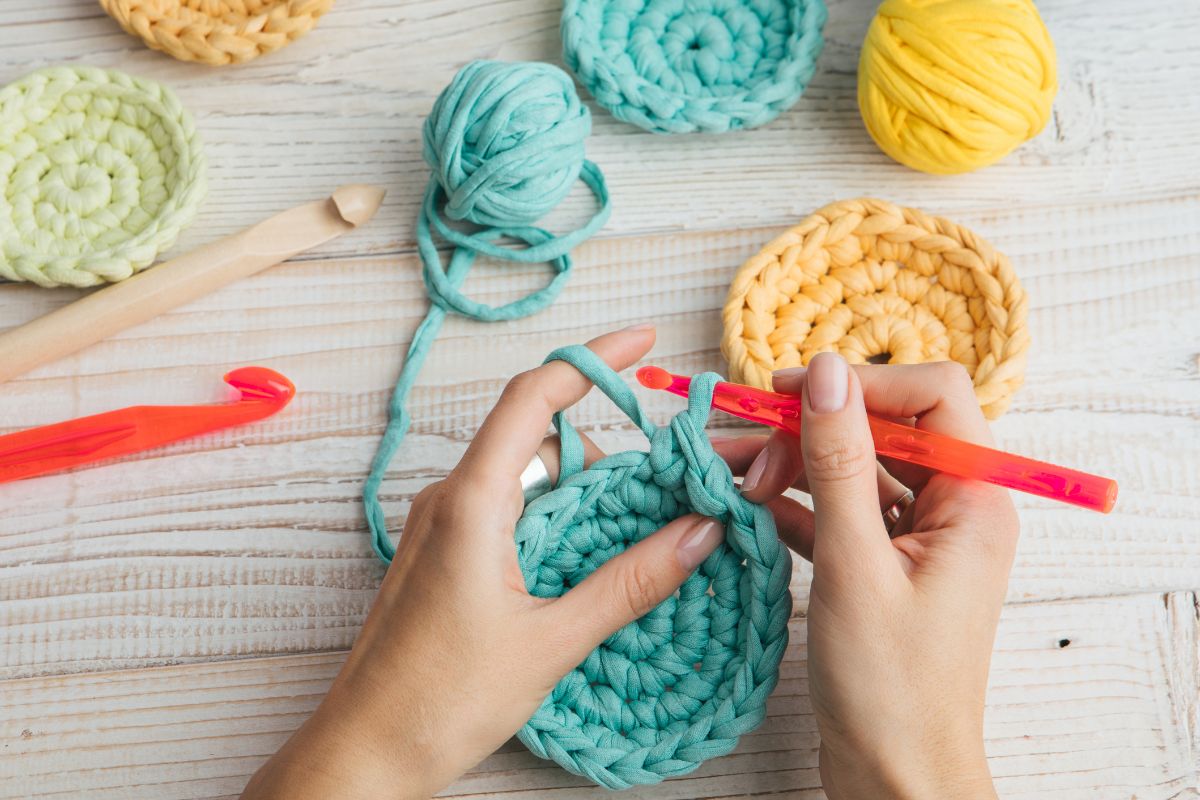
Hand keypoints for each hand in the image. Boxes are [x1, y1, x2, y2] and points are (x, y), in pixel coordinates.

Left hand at [240, 327, 724, 799]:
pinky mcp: (443, 553)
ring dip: (583, 484)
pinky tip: (591, 550)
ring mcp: (442, 525)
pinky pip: (507, 507)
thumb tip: (701, 530)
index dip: (592, 359)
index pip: (534, 395)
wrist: (365, 751)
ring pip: (524, 474)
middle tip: (669, 466)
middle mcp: (451, 499)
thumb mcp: (553, 639)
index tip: (644, 342)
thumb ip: (632, 580)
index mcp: (472, 501)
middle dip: (605, 440)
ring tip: (643, 516)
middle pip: (537, 434)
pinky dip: (555, 513)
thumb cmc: (442, 700)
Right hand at [715, 353, 1017, 799]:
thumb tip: (826, 371)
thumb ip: (839, 461)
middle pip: (880, 429)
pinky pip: (837, 511)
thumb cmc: (891, 688)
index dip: (859, 383)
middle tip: (742, 449)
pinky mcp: (882, 566)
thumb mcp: (855, 563)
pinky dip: (792, 505)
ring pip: (850, 469)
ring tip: (728, 476)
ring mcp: (916, 539)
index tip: (787, 392)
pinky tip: (746, 508)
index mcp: (974, 501)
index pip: (930, 396)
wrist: (896, 777)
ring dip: (789, 466)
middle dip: (807, 430)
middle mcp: (953, 510)